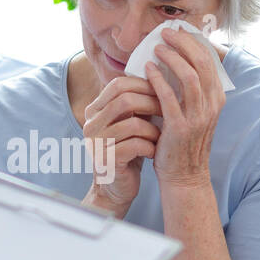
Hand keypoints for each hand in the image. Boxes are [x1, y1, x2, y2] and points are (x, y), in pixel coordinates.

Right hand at [80, 75, 160, 217]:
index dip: (144, 84)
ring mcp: (95, 143)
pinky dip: (150, 146)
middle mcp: (90, 124)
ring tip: (161, 136)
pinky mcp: (106, 161)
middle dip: (152, 103)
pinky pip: (135, 145)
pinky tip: (153, 152)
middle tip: (169, 111)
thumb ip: (138, 101)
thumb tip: (162, 73)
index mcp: (94, 110)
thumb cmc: (129, 150)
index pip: (118, 85)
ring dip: (153, 129)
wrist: (118, 187)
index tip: (164, 91)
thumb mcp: (132, 121)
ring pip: (132, 124)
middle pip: (124, 100)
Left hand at [144, 27, 224, 189]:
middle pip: (201, 62)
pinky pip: (169, 96)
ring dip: (171, 58)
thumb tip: (176, 61)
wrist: (184, 177)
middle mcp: (212, 105)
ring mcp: (198, 116)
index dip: (193, 42)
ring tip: (156, 49)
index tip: (178, 31)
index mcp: (217, 98)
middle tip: (165, 34)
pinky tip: (147, 70)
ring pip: (189, 75)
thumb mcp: (195, 113)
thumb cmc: (184, 143)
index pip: (209, 60)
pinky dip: (158, 79)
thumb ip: (190, 90)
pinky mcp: (180, 126)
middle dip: (183, 44)